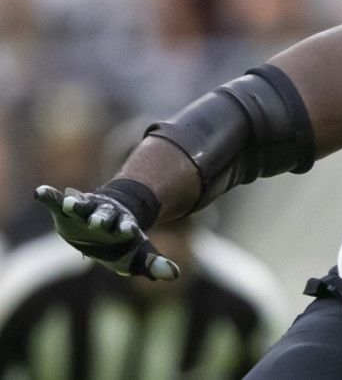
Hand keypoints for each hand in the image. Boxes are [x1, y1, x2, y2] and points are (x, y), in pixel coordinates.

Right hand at [34, 185, 179, 280]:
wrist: (105, 224)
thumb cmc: (121, 244)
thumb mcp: (136, 255)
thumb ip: (153, 263)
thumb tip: (174, 275)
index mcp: (123, 225)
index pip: (126, 226)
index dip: (127, 228)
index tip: (130, 230)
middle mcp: (104, 215)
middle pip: (104, 216)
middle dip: (101, 219)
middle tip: (98, 223)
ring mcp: (85, 210)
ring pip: (82, 205)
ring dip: (77, 204)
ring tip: (70, 204)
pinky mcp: (66, 210)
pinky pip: (56, 201)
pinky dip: (49, 196)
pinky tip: (40, 192)